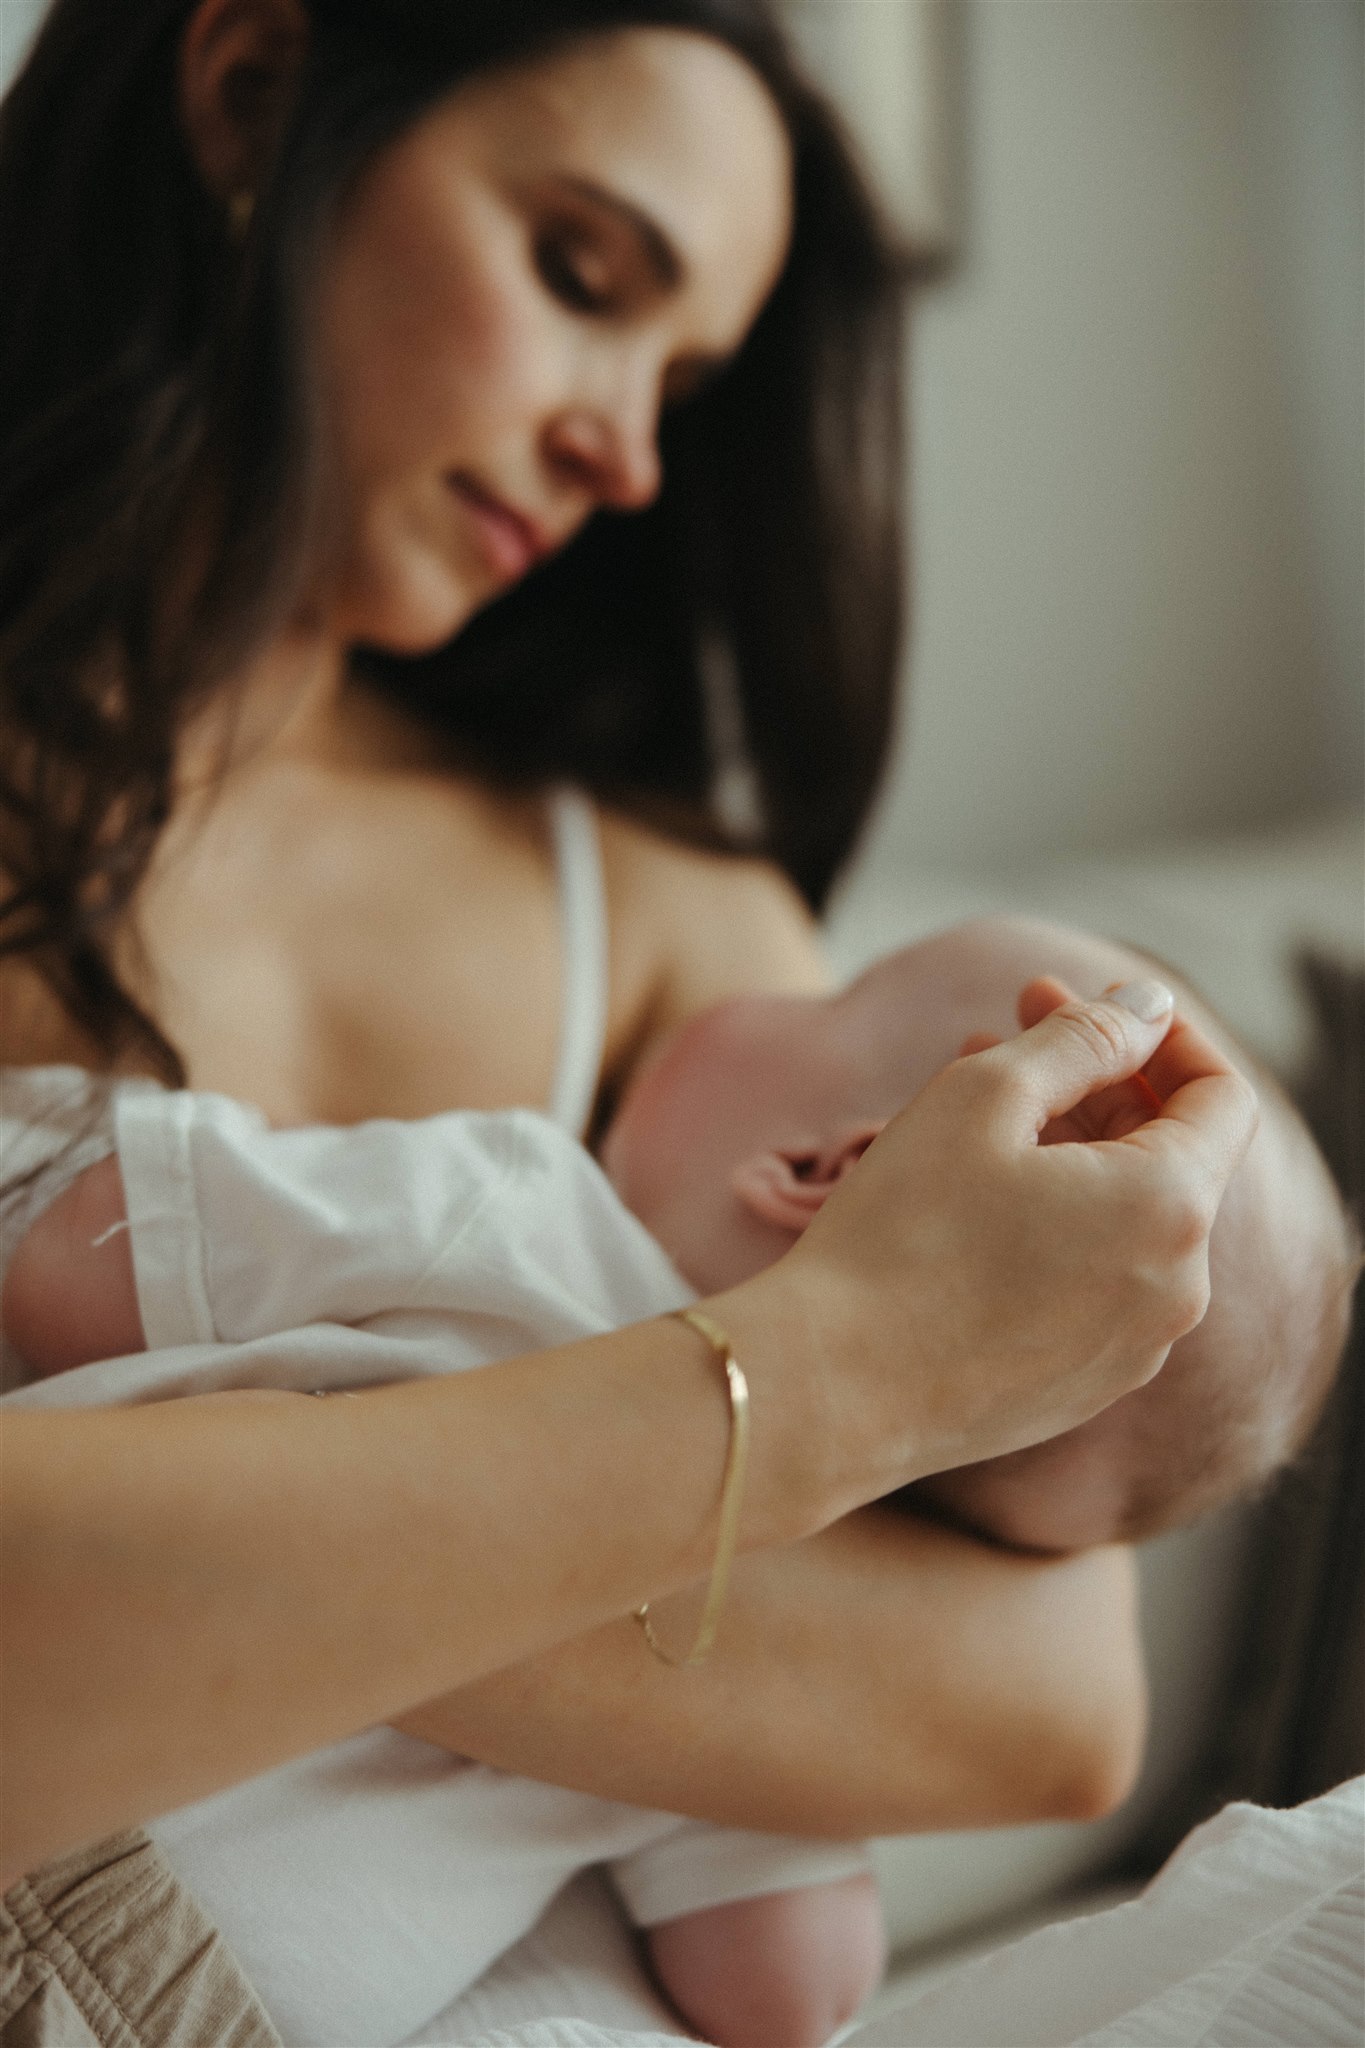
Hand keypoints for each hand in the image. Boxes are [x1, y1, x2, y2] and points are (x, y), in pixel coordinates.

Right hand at [718, 981, 1257, 1522]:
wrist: (832, 1390)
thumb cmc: (903, 1233)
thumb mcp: (985, 1095)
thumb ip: (1084, 1037)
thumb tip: (1149, 1008)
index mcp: (1170, 1210)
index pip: (1221, 1096)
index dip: (1162, 1034)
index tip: (1090, 1004)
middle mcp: (1176, 1289)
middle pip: (1169, 1155)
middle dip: (1097, 1080)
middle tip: (1008, 1023)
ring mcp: (1132, 1348)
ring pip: (1124, 1218)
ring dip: (1067, 1147)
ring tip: (975, 1102)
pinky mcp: (1082, 1385)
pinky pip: (1093, 1279)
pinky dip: (1056, 1221)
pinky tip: (976, 1194)